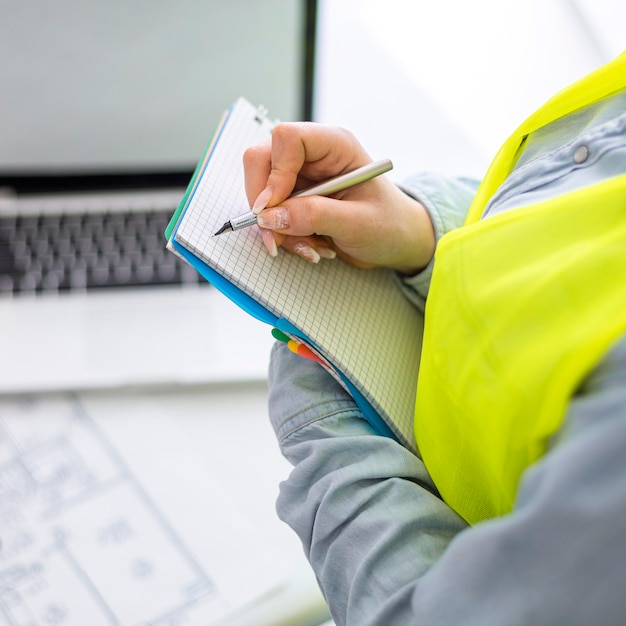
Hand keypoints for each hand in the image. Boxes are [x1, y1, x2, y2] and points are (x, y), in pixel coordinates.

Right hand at [243, 122, 434, 273]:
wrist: (397, 242)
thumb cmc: (390, 225)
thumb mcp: (358, 223)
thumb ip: (315, 216)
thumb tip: (271, 216)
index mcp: (335, 146)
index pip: (288, 139)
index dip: (274, 173)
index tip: (271, 208)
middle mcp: (314, 156)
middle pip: (262, 161)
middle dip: (264, 204)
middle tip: (275, 237)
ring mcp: (302, 177)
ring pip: (262, 193)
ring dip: (278, 228)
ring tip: (311, 247)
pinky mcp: (296, 199)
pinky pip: (271, 214)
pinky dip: (284, 236)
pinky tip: (311, 246)